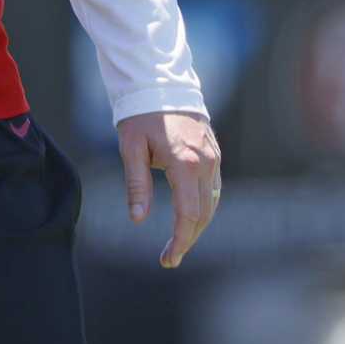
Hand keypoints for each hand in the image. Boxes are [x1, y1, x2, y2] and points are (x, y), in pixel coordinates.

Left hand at [117, 110, 221, 267]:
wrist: (161, 84)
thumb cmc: (141, 115)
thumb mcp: (130, 148)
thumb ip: (136, 184)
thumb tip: (138, 219)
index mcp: (185, 163)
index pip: (189, 215)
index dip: (180, 241)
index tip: (169, 259)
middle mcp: (205, 162)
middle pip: (204, 214)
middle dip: (188, 239)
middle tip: (169, 257)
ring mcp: (213, 157)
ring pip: (212, 203)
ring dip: (198, 225)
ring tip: (178, 241)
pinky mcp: (214, 153)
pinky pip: (213, 188)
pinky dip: (204, 207)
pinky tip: (191, 216)